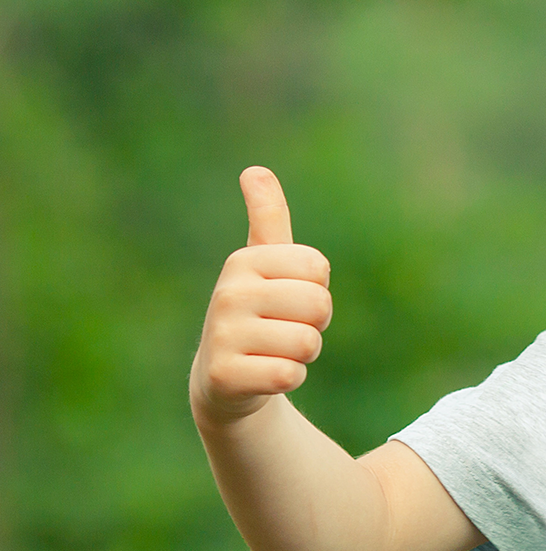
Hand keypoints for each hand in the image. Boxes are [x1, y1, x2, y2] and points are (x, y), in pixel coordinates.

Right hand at [190, 167, 332, 428]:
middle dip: (314, 325)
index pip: (318, 269)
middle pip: (318, 305)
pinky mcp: (225, 375)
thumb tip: (255, 170)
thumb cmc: (257, 313)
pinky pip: (290, 375)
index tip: (289, 300)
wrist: (223, 379)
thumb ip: (268, 219)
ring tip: (272, 352)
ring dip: (302, 354)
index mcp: (243, 261)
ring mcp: (222, 335)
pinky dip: (289, 378)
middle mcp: (227, 293)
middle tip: (284, 330)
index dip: (316, 290)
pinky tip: (265, 375)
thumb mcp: (262, 264)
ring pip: (308, 343)